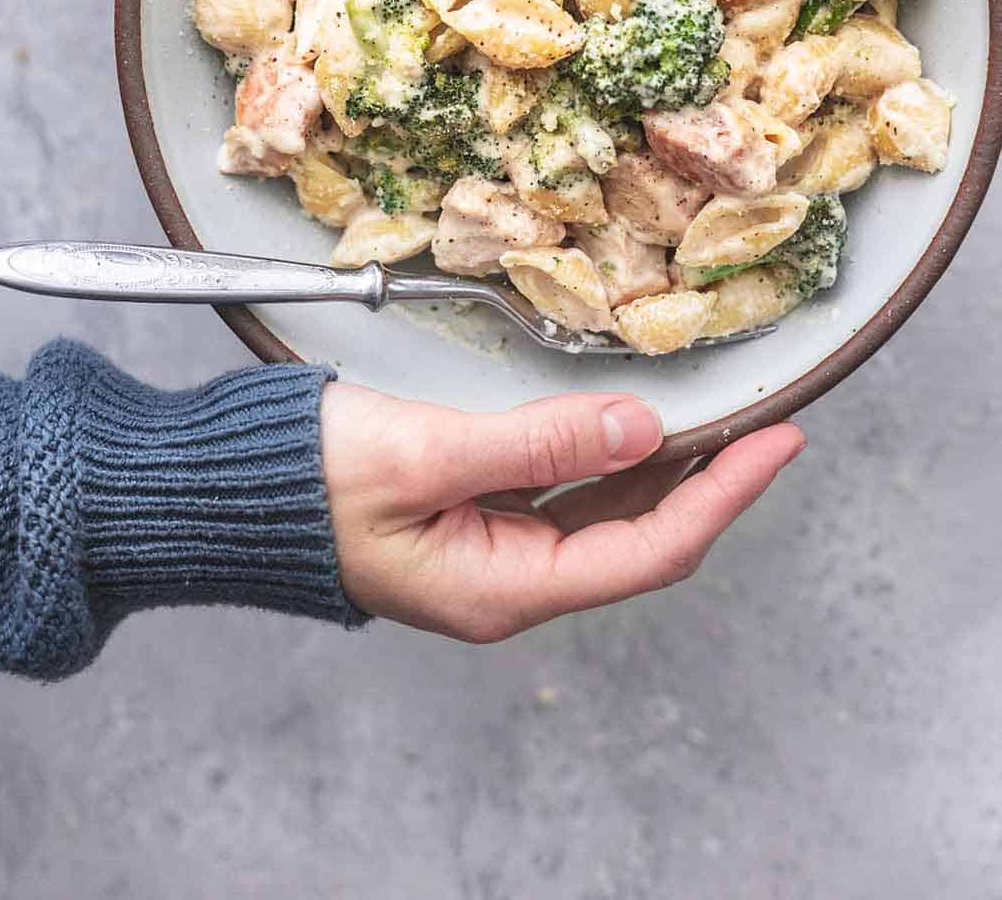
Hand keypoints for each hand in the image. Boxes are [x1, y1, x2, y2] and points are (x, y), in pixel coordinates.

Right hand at [321, 382, 803, 640]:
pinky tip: (631, 420)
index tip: (780, 441)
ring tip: (719, 412)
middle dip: (711, 480)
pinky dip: (609, 456)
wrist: (220, 494)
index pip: (650, 549)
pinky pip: (564, 496)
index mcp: (503, 588)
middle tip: (767, 417)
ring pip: (606, 515)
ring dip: (664, 466)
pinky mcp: (471, 522)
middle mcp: (508, 583)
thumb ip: (536, 444)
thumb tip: (643, 426)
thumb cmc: (306, 480)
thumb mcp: (425, 455)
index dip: (725, 494)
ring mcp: (490, 555)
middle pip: (640, 536)